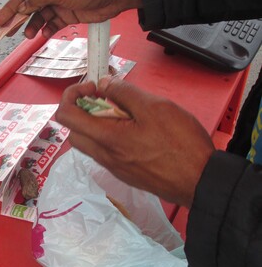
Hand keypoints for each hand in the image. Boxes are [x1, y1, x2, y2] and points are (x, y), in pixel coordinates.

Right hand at [0, 0, 141, 38]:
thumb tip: (22, 5)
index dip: (10, 7)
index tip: (0, 20)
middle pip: (30, 7)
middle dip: (19, 19)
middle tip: (8, 31)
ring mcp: (61, 3)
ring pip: (41, 17)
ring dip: (34, 26)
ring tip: (29, 36)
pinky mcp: (69, 14)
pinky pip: (53, 24)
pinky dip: (48, 30)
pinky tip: (44, 34)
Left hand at [55, 79, 214, 207]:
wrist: (201, 182)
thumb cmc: (180, 143)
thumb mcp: (155, 107)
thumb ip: (124, 93)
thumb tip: (103, 85)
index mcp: (106, 138)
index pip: (66, 116)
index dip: (71, 95)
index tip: (93, 88)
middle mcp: (104, 156)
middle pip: (74, 131)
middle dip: (82, 110)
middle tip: (104, 99)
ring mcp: (113, 167)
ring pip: (89, 143)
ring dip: (95, 124)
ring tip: (121, 112)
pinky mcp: (125, 173)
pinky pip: (105, 152)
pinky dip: (108, 137)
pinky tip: (132, 130)